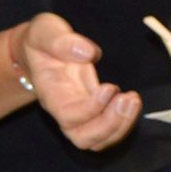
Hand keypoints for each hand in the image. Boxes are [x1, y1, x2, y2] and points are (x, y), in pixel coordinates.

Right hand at [14, 12, 140, 150]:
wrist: (38, 50)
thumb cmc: (41, 41)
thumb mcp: (44, 31)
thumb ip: (60, 41)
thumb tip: (87, 54)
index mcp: (51, 93)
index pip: (69, 116)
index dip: (92, 109)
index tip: (110, 87)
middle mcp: (64, 110)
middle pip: (83, 138)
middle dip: (110, 125)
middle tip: (127, 99)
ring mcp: (80, 113)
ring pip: (98, 140)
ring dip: (121, 126)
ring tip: (133, 100)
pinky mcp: (95, 110)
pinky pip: (109, 129)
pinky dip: (124, 121)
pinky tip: (131, 100)